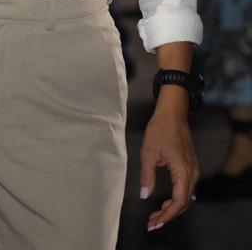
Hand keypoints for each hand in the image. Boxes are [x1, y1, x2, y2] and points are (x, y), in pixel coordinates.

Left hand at [139, 96, 197, 231]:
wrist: (172, 114)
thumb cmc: (159, 130)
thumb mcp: (148, 153)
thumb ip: (147, 176)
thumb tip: (144, 196)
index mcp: (183, 172)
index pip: (178, 202)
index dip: (166, 215)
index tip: (153, 223)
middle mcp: (192, 174)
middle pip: (183, 203)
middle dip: (167, 216)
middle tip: (151, 224)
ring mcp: (192, 170)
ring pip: (185, 198)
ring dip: (172, 209)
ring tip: (155, 216)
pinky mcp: (190, 167)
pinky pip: (186, 189)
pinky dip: (176, 199)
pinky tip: (164, 203)